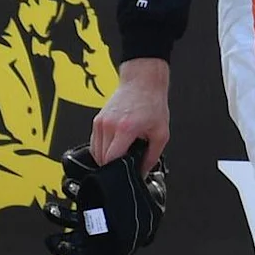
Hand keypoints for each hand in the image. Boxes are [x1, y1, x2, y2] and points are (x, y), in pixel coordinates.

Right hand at [89, 58, 172, 173]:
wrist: (142, 82)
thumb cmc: (151, 103)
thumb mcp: (160, 133)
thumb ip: (152, 156)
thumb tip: (143, 172)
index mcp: (125, 128)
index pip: (111, 159)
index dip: (118, 170)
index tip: (126, 171)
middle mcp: (109, 125)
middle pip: (101, 158)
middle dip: (113, 165)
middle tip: (127, 161)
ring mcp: (100, 122)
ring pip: (95, 152)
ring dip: (106, 158)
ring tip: (122, 152)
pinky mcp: (97, 120)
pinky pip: (94, 143)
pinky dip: (102, 149)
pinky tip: (115, 146)